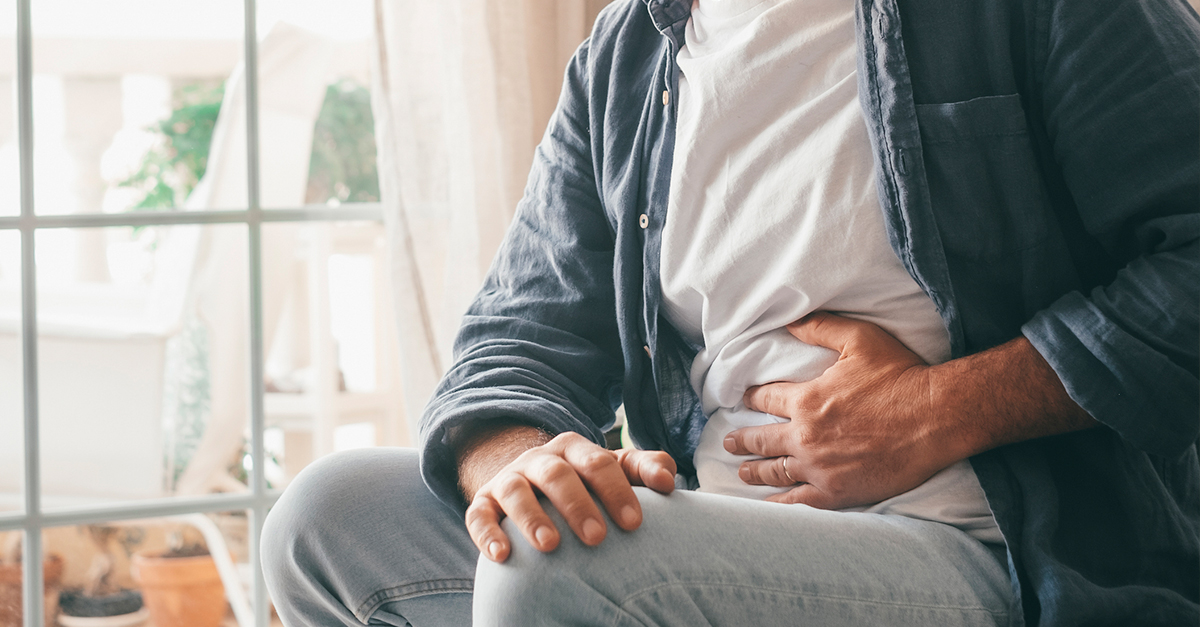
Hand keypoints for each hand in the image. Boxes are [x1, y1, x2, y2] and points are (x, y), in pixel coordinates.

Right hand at [465, 432, 675, 562]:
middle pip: (557, 475)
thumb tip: (669, 478)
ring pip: (516, 491)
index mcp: (574, 450)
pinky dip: (487, 533)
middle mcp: (539, 460)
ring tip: (550, 545)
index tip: (634, 523)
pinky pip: (478, 514)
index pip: (597, 463)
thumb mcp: (612, 470)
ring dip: (531, 517)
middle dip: (577, 505)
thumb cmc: (583, 483)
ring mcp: (508, 479)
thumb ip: (643, 468)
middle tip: (597, 537)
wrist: (529, 481)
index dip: (616, 491)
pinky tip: (502, 554)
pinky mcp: (483, 502)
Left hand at [725, 312, 955, 508]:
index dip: (751, 398)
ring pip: (775, 472)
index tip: (742, 400)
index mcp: (806, 400)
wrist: (936, 417)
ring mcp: (819, 468)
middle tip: (729, 442)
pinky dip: (779, 502)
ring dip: (754, 471)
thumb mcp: (858, 338)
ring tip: (742, 472)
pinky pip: (798, 500)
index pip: (765, 399)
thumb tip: (788, 321)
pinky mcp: (837, 492)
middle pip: (761, 440)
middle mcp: (805, 436)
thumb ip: (819, 328)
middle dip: (742, 441)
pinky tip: (769, 503)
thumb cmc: (901, 376)